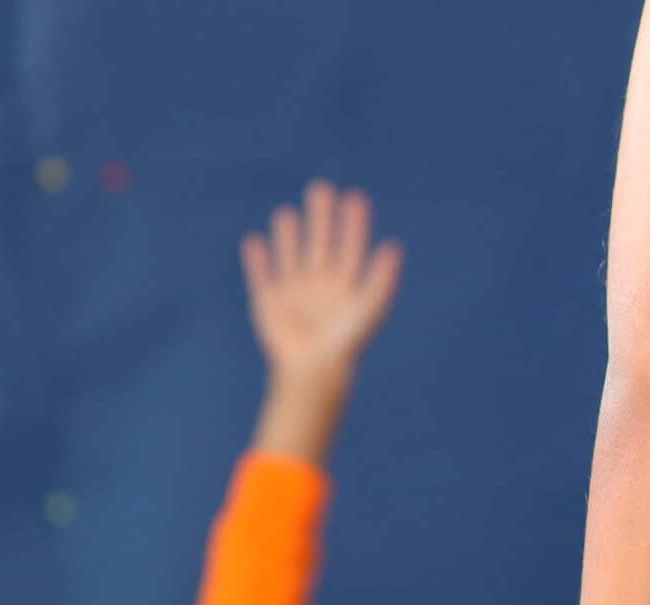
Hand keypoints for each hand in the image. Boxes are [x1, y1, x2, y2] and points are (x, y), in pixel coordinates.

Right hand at [240, 180, 402, 383]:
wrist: (314, 371)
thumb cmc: (345, 343)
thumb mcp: (368, 308)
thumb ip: (382, 279)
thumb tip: (395, 246)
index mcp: (345, 286)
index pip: (351, 246)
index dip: (353, 223)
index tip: (355, 196)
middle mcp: (321, 286)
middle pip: (321, 243)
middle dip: (321, 217)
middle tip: (320, 188)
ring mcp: (294, 293)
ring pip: (291, 255)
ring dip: (289, 235)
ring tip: (287, 214)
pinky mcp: (269, 303)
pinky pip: (261, 276)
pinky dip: (257, 260)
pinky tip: (254, 241)